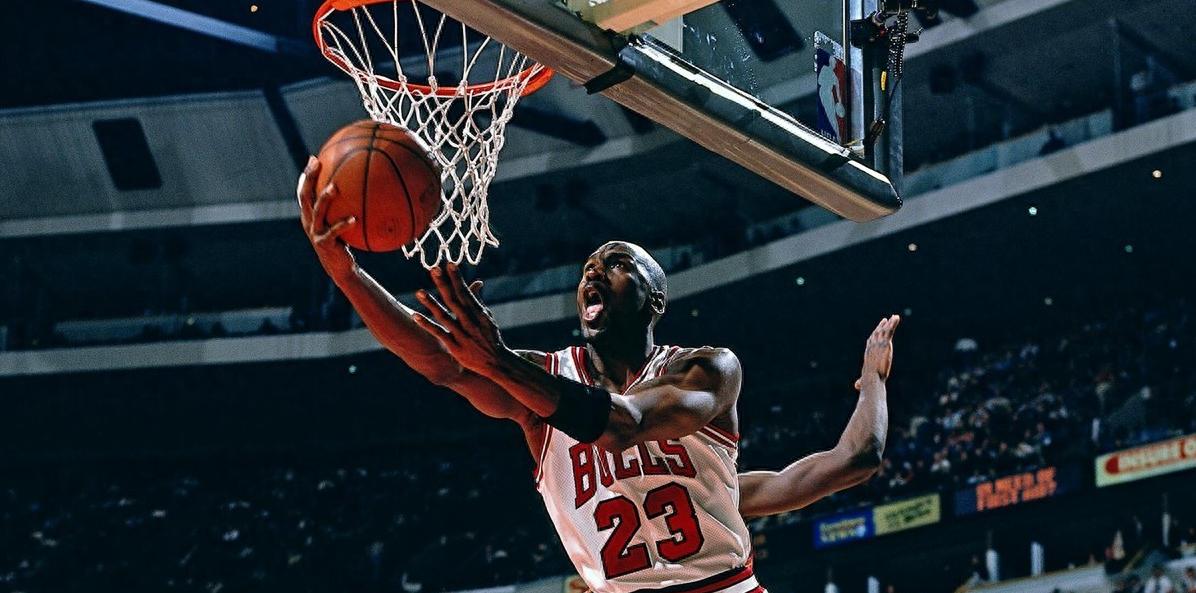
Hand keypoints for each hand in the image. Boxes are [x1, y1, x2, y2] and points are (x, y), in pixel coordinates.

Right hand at [297, 156, 357, 280]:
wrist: (339, 267)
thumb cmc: (344, 242)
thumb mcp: (342, 223)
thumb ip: (346, 207)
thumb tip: (365, 188)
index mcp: (310, 214)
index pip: (304, 191)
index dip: (307, 175)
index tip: (313, 158)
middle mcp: (308, 221)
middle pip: (305, 195)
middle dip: (310, 178)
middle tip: (317, 163)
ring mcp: (314, 232)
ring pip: (317, 211)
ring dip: (325, 198)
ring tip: (334, 187)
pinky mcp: (323, 243)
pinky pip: (334, 231)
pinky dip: (343, 224)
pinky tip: (354, 219)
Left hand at [412, 264, 509, 375]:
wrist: (497, 363)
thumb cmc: (491, 338)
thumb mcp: (487, 318)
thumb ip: (479, 300)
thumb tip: (477, 283)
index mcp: (478, 313)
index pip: (465, 292)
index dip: (457, 278)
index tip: (449, 264)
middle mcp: (470, 321)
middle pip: (454, 300)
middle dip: (443, 284)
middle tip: (434, 269)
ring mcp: (462, 334)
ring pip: (444, 316)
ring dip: (431, 304)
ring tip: (419, 291)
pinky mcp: (455, 346)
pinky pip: (439, 333)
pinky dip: (428, 325)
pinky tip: (416, 316)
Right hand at [854, 315, 900, 390]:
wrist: (872, 377)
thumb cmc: (867, 381)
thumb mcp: (863, 380)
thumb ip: (860, 381)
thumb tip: (856, 386)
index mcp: (868, 353)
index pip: (870, 341)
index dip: (873, 335)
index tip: (876, 330)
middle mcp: (873, 346)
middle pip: (877, 333)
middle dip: (881, 326)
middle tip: (885, 320)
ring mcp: (879, 344)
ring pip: (884, 331)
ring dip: (889, 323)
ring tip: (894, 317)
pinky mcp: (886, 343)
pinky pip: (890, 331)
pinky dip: (893, 324)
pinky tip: (896, 318)